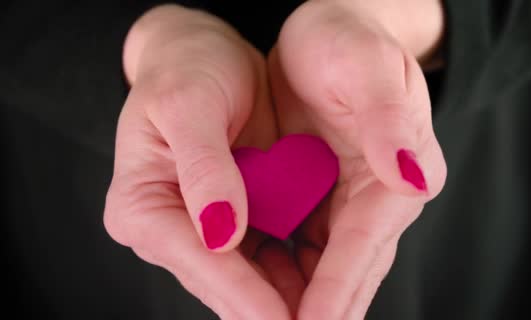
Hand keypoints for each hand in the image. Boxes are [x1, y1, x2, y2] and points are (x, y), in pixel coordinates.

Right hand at [104, 5, 303, 318]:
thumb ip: (203, 169)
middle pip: (225, 284)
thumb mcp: (188, 104)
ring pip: (249, 281)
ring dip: (290, 301)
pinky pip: (266, 258)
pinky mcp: (230, 221)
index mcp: (142, 205)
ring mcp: (199, 228)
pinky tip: (326, 286)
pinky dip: (296, 274)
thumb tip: (219, 235)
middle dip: (273, 311)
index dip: (249, 298)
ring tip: (332, 314)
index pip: (203, 263)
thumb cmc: (186, 68)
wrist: (200, 54)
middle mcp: (168, 227)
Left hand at [268, 1, 446, 317]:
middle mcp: (380, 198)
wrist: (332, 30)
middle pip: (348, 272)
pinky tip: (261, 295)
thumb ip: (390, 122)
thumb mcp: (367, 66)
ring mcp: (353, 202)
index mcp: (397, 174)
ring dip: (297, 304)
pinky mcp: (327, 198)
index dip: (334, 293)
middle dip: (317, 313)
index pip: (361, 248)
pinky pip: (306, 250)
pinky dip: (286, 277)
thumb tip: (412, 179)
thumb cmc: (349, 39)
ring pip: (326, 269)